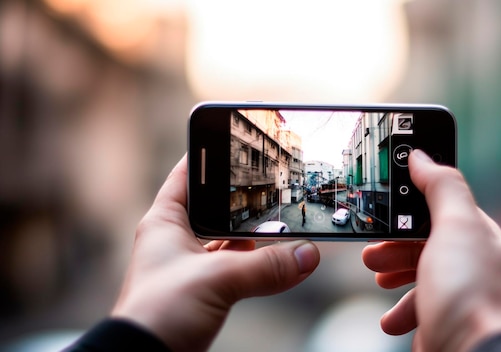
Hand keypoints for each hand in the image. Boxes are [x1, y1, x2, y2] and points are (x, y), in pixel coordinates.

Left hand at [111, 154, 319, 351]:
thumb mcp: (217, 280)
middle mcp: (175, 241)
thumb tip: (308, 255)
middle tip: (271, 187)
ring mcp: (189, 267)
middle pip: (214, 208)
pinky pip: (234, 269)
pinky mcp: (202, 291)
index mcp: (164, 223)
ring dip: (253, 238)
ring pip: (227, 242)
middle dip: (242, 201)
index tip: (229, 142)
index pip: (184, 176)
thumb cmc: (158, 314)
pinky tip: (276, 262)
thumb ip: (266, 267)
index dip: (204, 157)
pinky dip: (254, 266)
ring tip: (283, 224)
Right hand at [362, 150, 500, 351]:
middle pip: (426, 242)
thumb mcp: (456, 226)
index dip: (413, 201)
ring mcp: (460, 297)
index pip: (443, 208)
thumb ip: (441, 187)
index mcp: (480, 238)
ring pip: (420, 276)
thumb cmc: (471, 294)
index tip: (387, 197)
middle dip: (395, 244)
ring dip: (394, 275)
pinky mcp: (446, 324)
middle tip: (374, 249)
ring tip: (380, 280)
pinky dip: (400, 310)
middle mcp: (473, 266)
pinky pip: (418, 309)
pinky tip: (392, 319)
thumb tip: (422, 155)